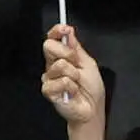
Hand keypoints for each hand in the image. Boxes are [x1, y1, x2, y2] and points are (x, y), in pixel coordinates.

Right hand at [41, 25, 105, 139]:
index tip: (65, 29)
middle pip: (48, 46)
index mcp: (62, 56)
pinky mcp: (48, 90)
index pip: (53, 38)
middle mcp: (53, 65)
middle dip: (66, 53)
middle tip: (76, 64)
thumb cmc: (91, 89)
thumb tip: (68, 31)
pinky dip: (70, 87)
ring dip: (73, 74)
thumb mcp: (88, 64)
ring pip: (58, 65)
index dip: (56, 31)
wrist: (91, 109)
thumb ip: (77, 47)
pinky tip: (72, 93)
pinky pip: (60, 81)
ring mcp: (49, 78)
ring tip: (77, 84)